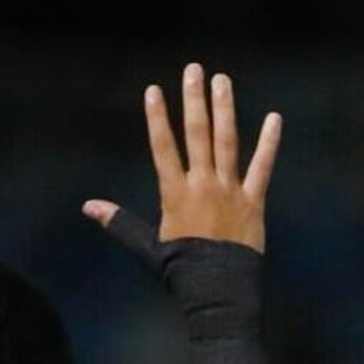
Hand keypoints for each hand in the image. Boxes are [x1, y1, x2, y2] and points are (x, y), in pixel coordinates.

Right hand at [83, 63, 281, 254]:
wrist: (219, 292)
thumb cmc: (181, 271)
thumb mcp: (147, 247)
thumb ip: (120, 223)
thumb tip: (88, 207)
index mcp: (175, 194)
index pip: (163, 147)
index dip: (158, 118)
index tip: (154, 90)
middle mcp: (202, 185)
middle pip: (197, 134)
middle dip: (194, 100)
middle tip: (193, 70)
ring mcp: (230, 191)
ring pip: (227, 141)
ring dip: (224, 109)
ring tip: (222, 80)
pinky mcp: (254, 201)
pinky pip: (263, 166)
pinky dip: (269, 142)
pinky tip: (274, 118)